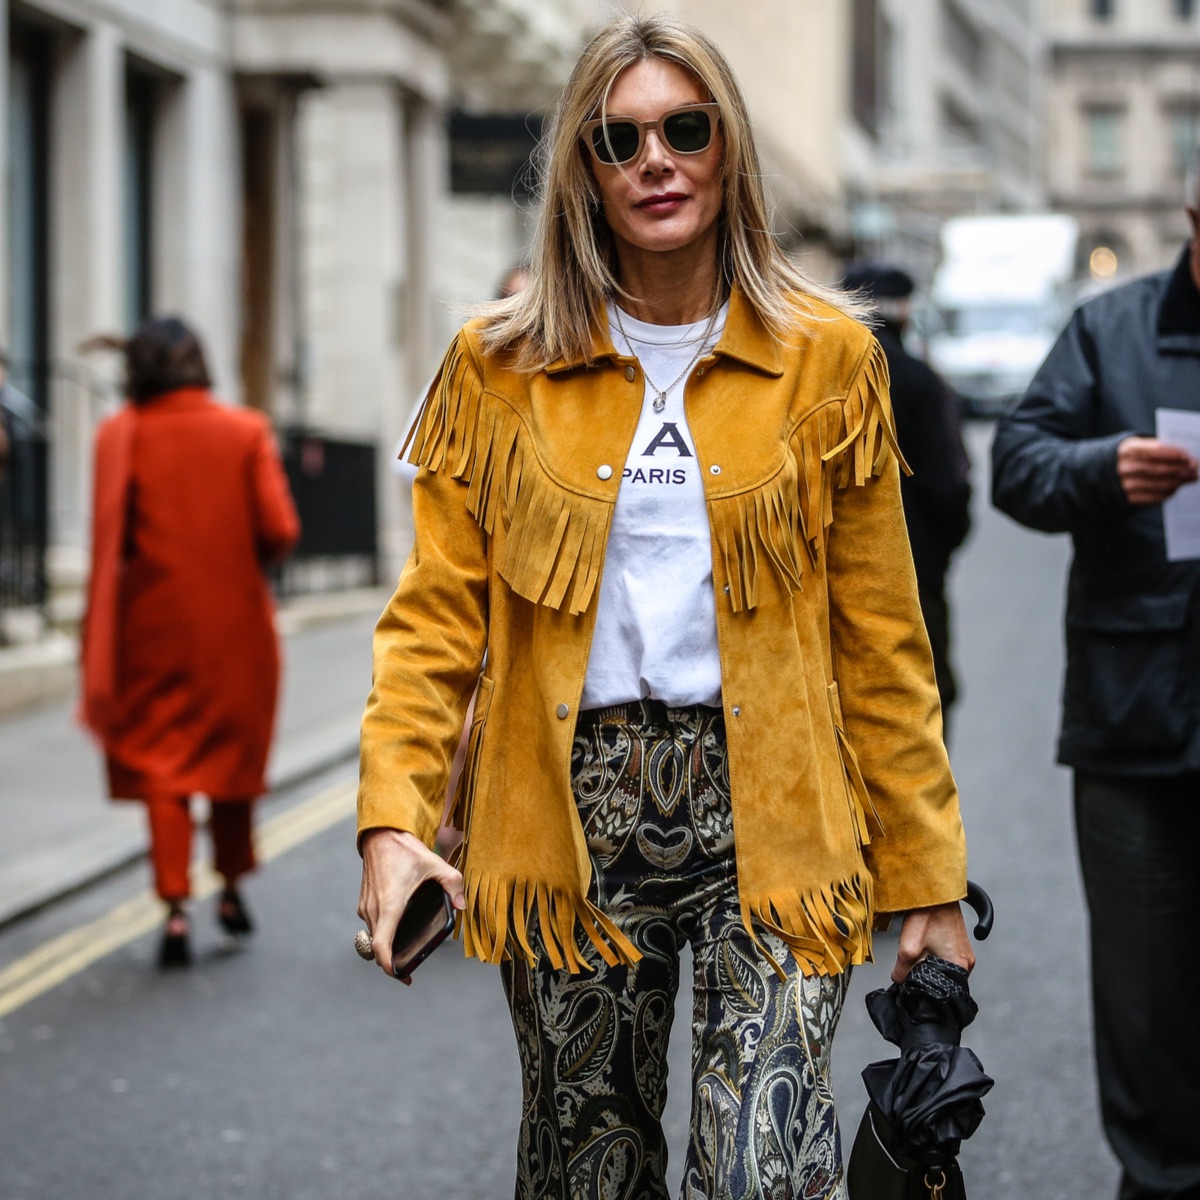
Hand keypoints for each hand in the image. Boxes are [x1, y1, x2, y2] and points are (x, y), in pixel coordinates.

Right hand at [357, 828, 464, 981]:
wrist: (381, 835)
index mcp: (390, 905)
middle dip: (393, 960)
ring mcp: (365, 907)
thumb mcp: (434, 864)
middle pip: (378, 947)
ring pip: (374, 937)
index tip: (402, 974)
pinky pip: (372, 926)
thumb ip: (453, 884)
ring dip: (386, 946)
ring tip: (406, 950)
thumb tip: (462, 905)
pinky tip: (399, 928)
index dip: (389, 966)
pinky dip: (382, 933)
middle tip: (411, 968)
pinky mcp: (364, 902)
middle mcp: (373, 909)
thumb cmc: (405, 850)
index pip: (382, 947)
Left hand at [892, 900, 974, 983]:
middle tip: (913, 962)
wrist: (934, 892)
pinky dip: (933, 954)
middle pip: (942, 979)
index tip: (912, 981)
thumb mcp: (908, 947)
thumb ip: (902, 971)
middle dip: (925, 974)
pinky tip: (925, 943)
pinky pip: (945, 956)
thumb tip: (899, 981)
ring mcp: (964, 951)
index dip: (923, 987)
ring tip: (919, 949)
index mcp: (958, 965)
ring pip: (942, 967)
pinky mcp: (959, 943)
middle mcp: (966, 961)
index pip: (941, 991)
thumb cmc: (927, 914)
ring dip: (929, 963)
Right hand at [1117, 437, 1197, 504]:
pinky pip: (1153, 496)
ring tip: (1191, 477)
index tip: (1187, 455)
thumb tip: (1184, 458)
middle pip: (1157, 469)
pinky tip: (1176, 487)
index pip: (1153, 451)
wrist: (1104, 474)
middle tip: (1194, 468)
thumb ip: (1158, 449)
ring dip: (1178, 481)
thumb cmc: (1130, 457)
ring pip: (1158, 484)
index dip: (1172, 454)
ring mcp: (1125, 485)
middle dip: (1179, 468)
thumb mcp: (1138, 446)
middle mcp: (1124, 468)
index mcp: (1127, 450)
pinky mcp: (1129, 498)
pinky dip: (1168, 492)